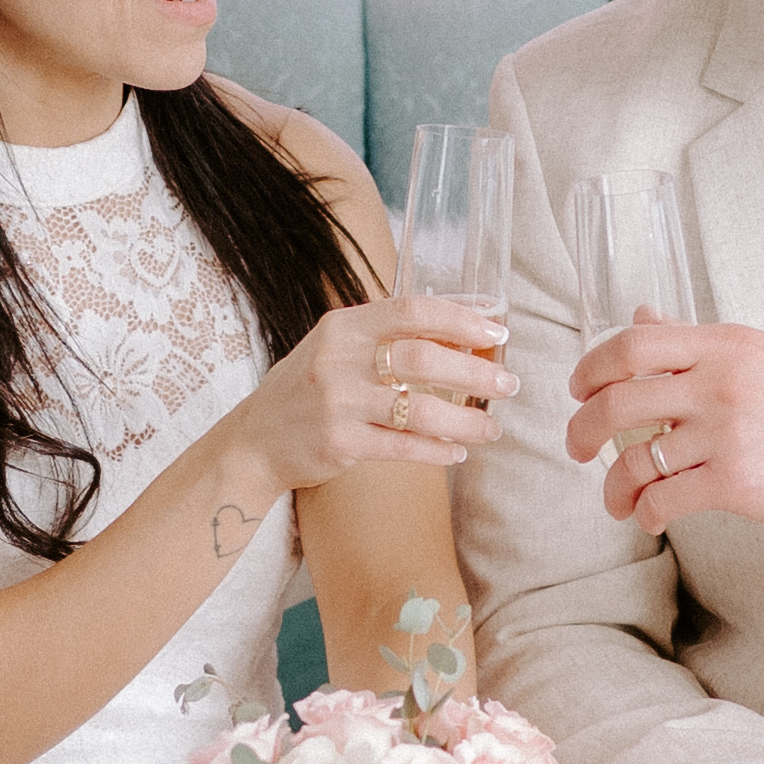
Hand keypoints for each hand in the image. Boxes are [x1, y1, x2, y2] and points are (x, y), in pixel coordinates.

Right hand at [229, 294, 505, 494]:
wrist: (255, 440)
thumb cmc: (309, 389)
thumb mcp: (338, 347)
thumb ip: (388, 336)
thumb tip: (462, 329)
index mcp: (344, 325)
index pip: (412, 310)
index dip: (461, 319)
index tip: (497, 331)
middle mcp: (339, 358)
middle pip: (422, 359)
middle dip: (474, 372)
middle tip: (508, 384)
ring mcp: (337, 402)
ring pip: (418, 410)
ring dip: (465, 421)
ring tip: (491, 429)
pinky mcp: (338, 443)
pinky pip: (401, 447)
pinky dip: (436, 451)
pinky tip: (457, 453)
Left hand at [567, 320, 763, 533]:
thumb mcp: (758, 354)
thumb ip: (694, 341)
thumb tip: (640, 315)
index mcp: (725, 345)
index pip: (635, 343)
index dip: (592, 367)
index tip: (579, 390)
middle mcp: (721, 383)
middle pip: (619, 401)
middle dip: (583, 430)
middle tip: (577, 448)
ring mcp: (727, 433)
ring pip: (635, 460)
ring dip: (613, 486)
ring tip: (615, 499)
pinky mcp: (736, 482)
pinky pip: (664, 499)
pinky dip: (645, 513)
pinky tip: (649, 517)